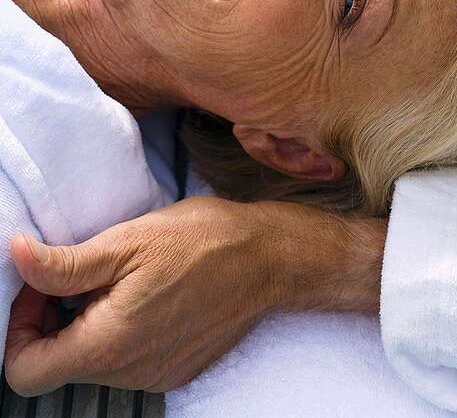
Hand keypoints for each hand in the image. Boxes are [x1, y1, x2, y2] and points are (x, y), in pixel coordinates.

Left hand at [4, 197, 385, 394]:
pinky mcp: (176, 371)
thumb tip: (16, 256)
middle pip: (59, 366)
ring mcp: (155, 377)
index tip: (43, 287)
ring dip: (91, 322)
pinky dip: (123, 330)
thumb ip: (64, 264)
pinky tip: (149, 292)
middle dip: (58, 318)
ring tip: (123, 277)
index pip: (24, 372)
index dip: (19, 328)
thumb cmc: (203, 240)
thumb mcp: (127, 240)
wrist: (271, 257)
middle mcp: (129, 374)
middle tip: (86, 272)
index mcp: (108, 345)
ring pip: (94, 362)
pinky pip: (128, 361)